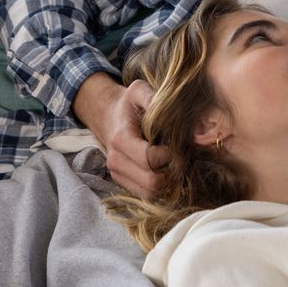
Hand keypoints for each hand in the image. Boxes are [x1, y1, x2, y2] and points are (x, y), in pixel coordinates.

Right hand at [74, 73, 169, 198]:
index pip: (148, 159)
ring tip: (173, 164)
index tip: (176, 145)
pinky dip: (160, 188)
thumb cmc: (128, 104)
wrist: (108, 116)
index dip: (168, 155)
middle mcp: (116, 160)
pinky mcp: (122, 181)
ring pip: (149, 192)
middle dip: (170, 171)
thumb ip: (153, 98)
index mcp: (121, 139)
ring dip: (167, 182)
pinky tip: (165, 170)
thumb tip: (175, 110)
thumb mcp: (138, 91)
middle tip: (179, 157)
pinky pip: (145, 195)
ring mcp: (117, 173)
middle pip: (151, 181)